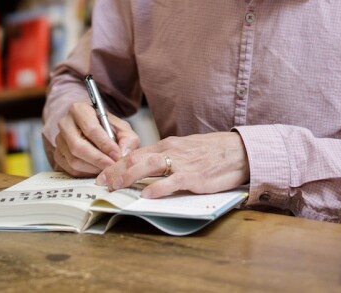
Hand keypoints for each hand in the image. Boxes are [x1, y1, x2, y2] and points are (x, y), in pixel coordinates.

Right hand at [50, 101, 139, 176]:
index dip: (105, 144)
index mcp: (79, 110)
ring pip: (74, 160)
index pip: (90, 129)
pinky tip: (97, 170)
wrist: (95, 132)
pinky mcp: (58, 155)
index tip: (117, 154)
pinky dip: (86, 173)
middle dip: (98, 159)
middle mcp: (65, 123)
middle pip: (78, 146)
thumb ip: (128, 140)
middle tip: (112, 166)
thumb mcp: (123, 129)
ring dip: (93, 168)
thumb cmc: (108, 129)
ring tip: (107, 168)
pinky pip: (70, 169)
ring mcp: (59, 140)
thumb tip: (123, 154)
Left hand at [97, 131, 249, 198]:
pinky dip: (159, 188)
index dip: (116, 163)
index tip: (103, 174)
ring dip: (129, 176)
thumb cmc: (213, 151)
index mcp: (169, 145)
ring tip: (115, 186)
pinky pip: (173, 181)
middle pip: (137, 158)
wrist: (240, 151)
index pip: (136, 153)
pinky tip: (147, 194)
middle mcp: (172, 151)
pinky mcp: (195, 177)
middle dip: (115, 170)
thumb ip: (167, 157)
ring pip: (149, 166)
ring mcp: (183, 163)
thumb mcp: (186, 149)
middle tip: (100, 182)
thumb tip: (146, 168)